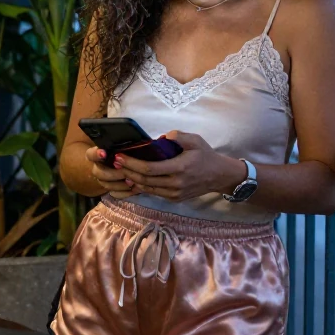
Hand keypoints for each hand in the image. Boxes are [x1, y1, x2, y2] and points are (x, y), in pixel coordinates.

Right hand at [85, 145, 141, 198]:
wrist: (120, 163)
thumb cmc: (123, 151)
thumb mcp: (121, 146)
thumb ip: (122, 146)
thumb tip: (132, 143)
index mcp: (96, 155)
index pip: (91, 154)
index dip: (96, 154)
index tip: (103, 153)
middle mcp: (97, 168)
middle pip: (99, 173)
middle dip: (114, 173)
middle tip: (126, 171)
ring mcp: (103, 180)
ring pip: (106, 185)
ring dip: (119, 184)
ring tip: (132, 181)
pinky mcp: (110, 189)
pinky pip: (115, 194)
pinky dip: (125, 192)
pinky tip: (135, 189)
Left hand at [112, 131, 246, 201]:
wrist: (219, 175)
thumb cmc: (206, 155)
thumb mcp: (195, 140)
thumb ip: (177, 136)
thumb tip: (160, 139)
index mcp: (179, 168)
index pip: (149, 169)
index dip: (132, 163)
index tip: (120, 156)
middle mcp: (175, 184)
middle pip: (144, 180)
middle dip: (127, 171)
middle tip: (115, 162)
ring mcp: (174, 193)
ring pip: (147, 188)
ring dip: (132, 179)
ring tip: (121, 169)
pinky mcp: (174, 198)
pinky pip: (154, 192)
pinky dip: (142, 185)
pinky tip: (133, 177)